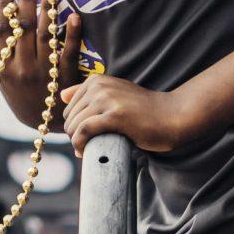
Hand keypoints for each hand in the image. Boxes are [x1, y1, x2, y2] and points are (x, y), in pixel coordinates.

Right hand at [0, 0, 81, 130]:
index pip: (1, 30)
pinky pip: (68, 53)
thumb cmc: (18, 88)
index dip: (4, 6)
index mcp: (3, 65)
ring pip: (46, 36)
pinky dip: (71, 35)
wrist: (43, 122)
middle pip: (24, 28)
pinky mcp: (65, 78)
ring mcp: (44, 73)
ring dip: (48, 9)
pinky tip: (73, 15)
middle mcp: (22, 68)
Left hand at [59, 72, 201, 153]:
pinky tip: (84, 153)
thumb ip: (89, 92)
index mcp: (96, 80)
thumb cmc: (144, 110)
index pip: (69, 108)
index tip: (85, 137)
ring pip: (74, 125)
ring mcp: (107, 99)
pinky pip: (84, 132)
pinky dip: (79, 145)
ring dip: (76, 143)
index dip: (74, 126)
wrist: (172, 116)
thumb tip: (61, 95)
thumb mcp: (115, 93)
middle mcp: (99, 86)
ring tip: (87, 151)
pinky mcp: (114, 116)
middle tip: (87, 146)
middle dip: (74, 135)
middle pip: (69, 118)